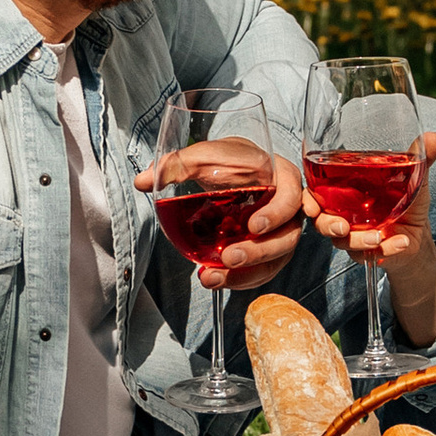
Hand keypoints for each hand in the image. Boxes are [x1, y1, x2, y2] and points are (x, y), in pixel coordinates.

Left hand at [132, 148, 307, 290]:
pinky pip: (261, 271)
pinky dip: (239, 279)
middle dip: (258, 253)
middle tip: (229, 257)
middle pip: (287, 237)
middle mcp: (288, 209)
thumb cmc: (230, 160)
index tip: (253, 227)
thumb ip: (178, 165)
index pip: (291, 198)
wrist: (238, 171)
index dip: (276, 214)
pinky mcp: (268, 251)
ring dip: (246, 273)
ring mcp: (280, 233)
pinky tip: (215, 278)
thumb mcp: (206, 156)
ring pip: (274, 261)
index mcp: (282, 178)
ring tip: (213, 277)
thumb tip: (144, 181)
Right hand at [300, 132, 435, 340]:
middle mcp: (343, 215)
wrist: (419, 233)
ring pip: (343, 242)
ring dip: (359, 240)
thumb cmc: (406, 201)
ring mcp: (354, 235)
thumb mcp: (413, 178)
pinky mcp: (367, 253)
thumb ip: (419, 159)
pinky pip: (368, 255)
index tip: (310, 207)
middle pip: (321, 223)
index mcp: (343, 193)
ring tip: (379, 237)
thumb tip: (433, 137)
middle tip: (343, 226)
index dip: (307, 201)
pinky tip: (401, 242)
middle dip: (328, 225)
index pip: (314, 196)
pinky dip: (387, 250)